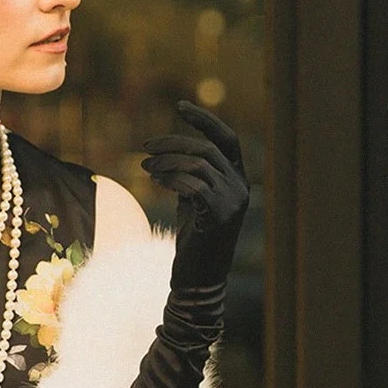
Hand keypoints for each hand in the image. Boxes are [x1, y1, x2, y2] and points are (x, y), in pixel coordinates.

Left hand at [140, 100, 249, 287]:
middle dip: (172, 143)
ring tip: (146, 168)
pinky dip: (170, 178)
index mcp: (238, 181)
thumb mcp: (194, 203)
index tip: (180, 106)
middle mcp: (240, 188)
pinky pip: (192, 184)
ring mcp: (232, 202)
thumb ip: (191, 177)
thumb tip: (170, 154)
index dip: (205, 120)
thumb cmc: (194, 242)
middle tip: (146, 148)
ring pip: (197, 164)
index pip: (227, 139)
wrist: (198, 281)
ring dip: (166, 162)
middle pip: (206, 149)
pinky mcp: (218, 215)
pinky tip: (155, 180)